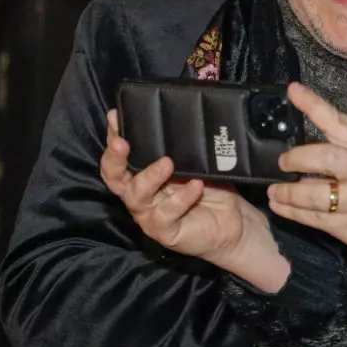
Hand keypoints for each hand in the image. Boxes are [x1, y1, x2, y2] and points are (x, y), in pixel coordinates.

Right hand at [101, 110, 290, 290]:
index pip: (121, 156)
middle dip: (115, 158)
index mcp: (143, 175)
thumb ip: (184, 146)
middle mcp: (141, 194)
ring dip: (150, 176)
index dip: (113, 136)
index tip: (114, 116)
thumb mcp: (197, 162)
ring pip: (136, 196)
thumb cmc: (210, 187)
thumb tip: (185, 115)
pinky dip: (181, 198)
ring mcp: (149, 214)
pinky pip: (165, 214)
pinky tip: (196, 185)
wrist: (232, 221)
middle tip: (122, 142)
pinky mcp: (164, 231)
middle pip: (115, 177)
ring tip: (167, 163)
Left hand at [267, 83, 346, 270]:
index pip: (341, 123)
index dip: (314, 106)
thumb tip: (307, 154)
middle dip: (298, 157)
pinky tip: (280, 207)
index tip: (292, 90)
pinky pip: (314, 219)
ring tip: (274, 191)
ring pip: (315, 193)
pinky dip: (292, 212)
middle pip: (327, 156)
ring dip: (287, 192)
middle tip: (283, 162)